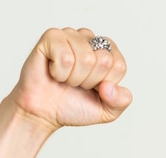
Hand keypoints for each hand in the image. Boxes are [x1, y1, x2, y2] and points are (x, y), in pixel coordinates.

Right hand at [8, 27, 131, 130]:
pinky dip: (59, 73)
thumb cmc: (74, 107)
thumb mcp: (106, 112)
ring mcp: (71, 35)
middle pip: (104, 60)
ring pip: (85, 58)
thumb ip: (121, 102)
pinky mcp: (52, 37)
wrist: (45, 113)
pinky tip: (53, 72)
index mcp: (106, 52)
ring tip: (65, 79)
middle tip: (76, 84)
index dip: (106, 85)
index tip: (93, 89)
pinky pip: (65, 57)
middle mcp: (90, 39)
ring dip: (74, 79)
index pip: (119, 66)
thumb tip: (109, 87)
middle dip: (90, 82)